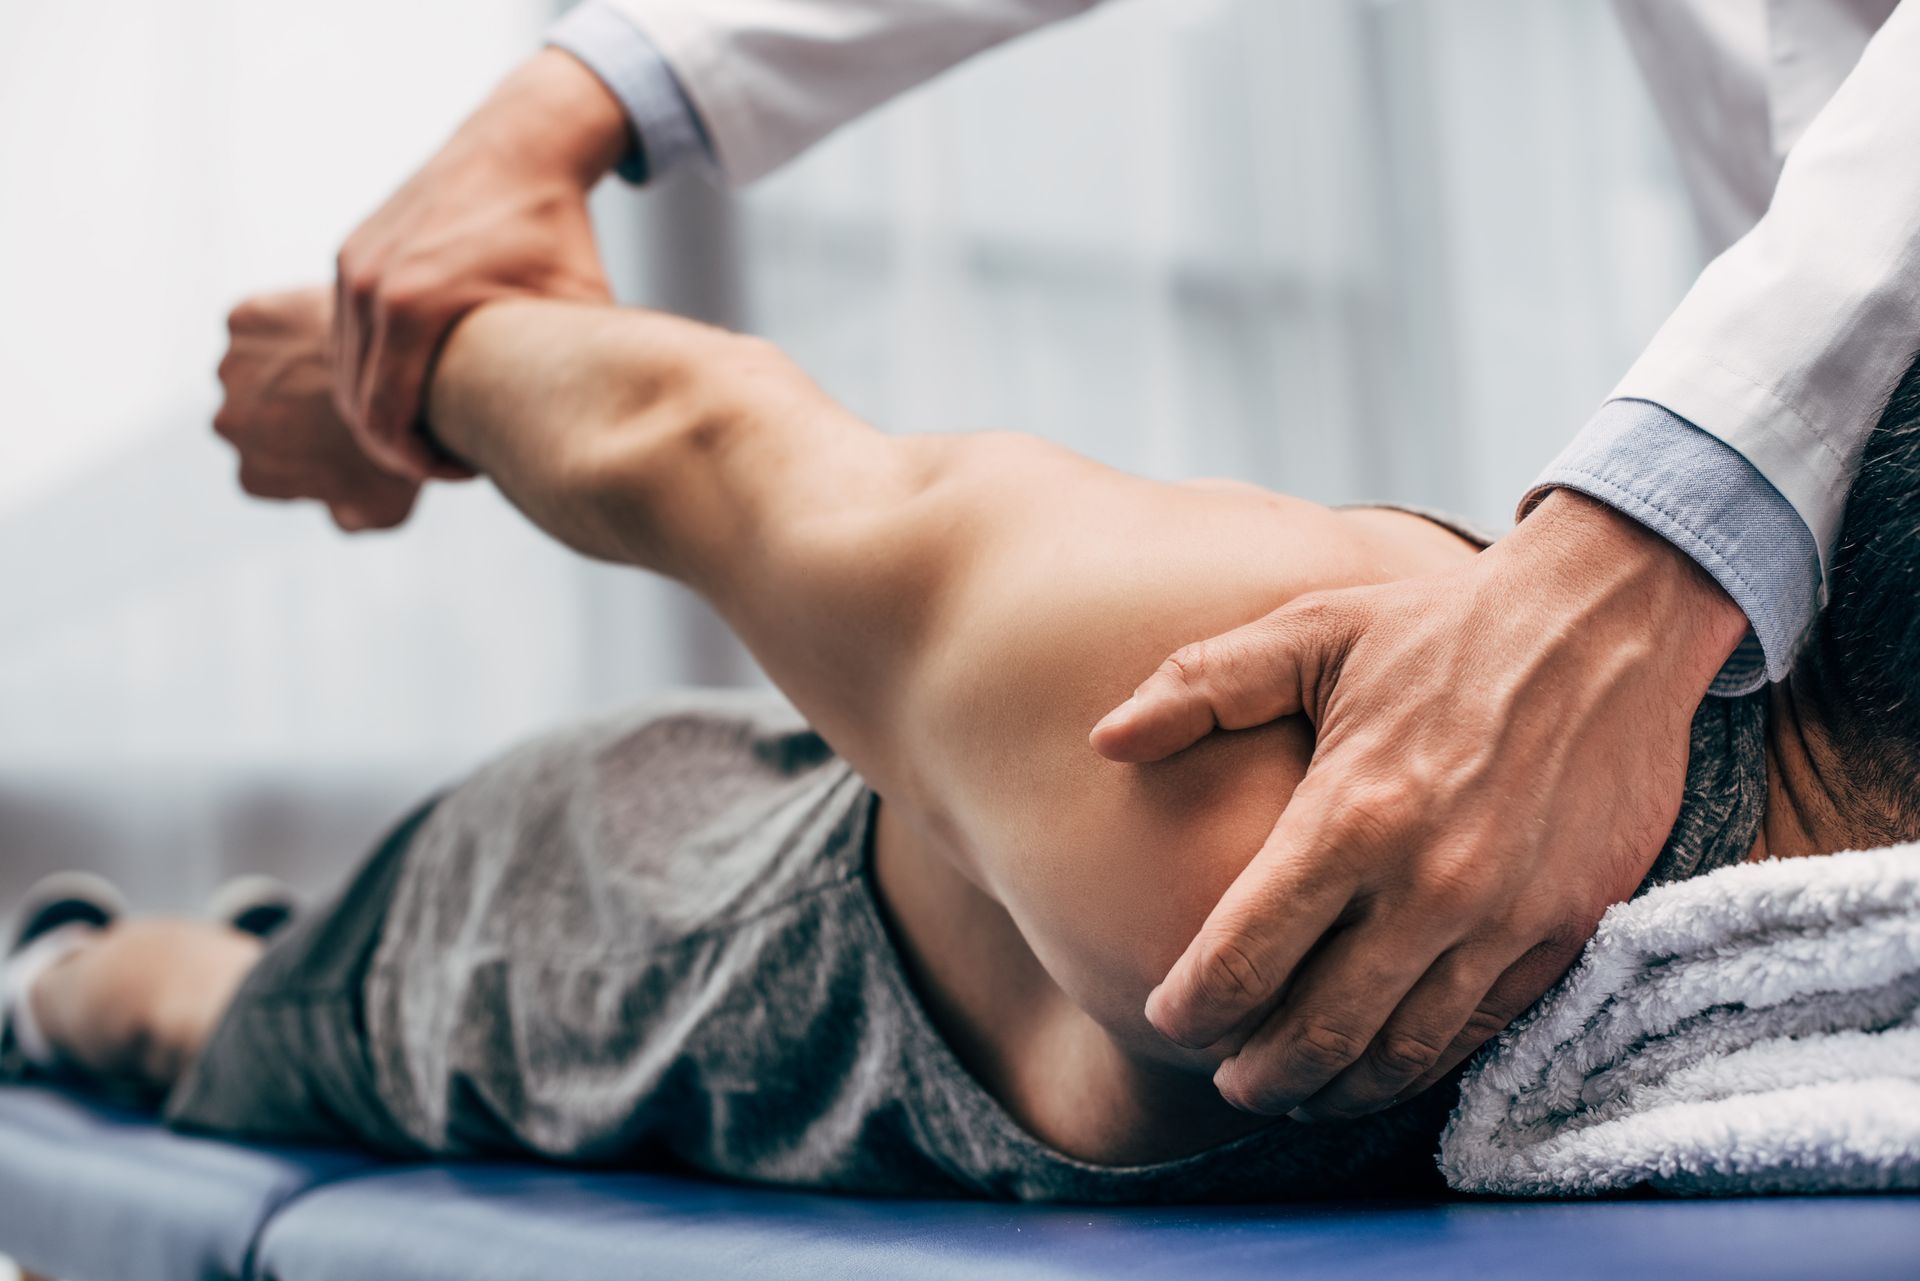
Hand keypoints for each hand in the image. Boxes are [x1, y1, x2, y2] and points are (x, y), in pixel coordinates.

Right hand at [215, 287, 420, 531]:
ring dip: (282, 366)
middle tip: (338, 398)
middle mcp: (227, 425)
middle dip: (284, 410)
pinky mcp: (244, 320)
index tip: (338, 438)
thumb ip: (347, 521)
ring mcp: (231, 371)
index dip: (304, 454)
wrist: (399, 380)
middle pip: (253, 418)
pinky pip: (261, 323)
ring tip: (334, 363)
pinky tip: (326, 331)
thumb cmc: (397, 451)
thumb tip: (337, 516)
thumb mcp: (383, 510)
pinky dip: (285, 323)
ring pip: (251, 368)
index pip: (270, 470)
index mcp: (253, 477)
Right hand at [332, 48, 624, 480]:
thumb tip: (593, 442)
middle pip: (356, 403)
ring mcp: (351, 266)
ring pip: (344, 369)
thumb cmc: (554, 229)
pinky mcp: (352, 251)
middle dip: (396, 445)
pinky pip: (347, 332)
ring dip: (381, 407)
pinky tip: (421, 380)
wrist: (521, 144)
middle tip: (448, 462)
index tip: (461, 471)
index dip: (418, 463)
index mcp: (409, 309)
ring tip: (436, 424)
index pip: (385, 420)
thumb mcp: (571, 309)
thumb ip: (567, 375)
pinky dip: (372, 366)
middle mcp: (366, 286)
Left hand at [1090, 491, 1747, 1118]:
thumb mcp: (1310, 630)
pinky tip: (1385, 1060)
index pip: (1243, 958)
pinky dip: (1422, 1062)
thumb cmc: (1438, 626)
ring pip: (1401, 1052)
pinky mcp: (1564, 930)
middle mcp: (1427, 884)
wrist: (1605, 621)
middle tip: (1227, 1082)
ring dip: (1337, 1089)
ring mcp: (1503, 918)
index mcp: (1350, 815)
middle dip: (1257, 1076)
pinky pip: (1479, 1030)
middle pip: (1317, 1032)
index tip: (1168, 1020)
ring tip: (1299, 1091)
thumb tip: (1104, 740)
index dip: (1192, 1009)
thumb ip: (1197, 686)